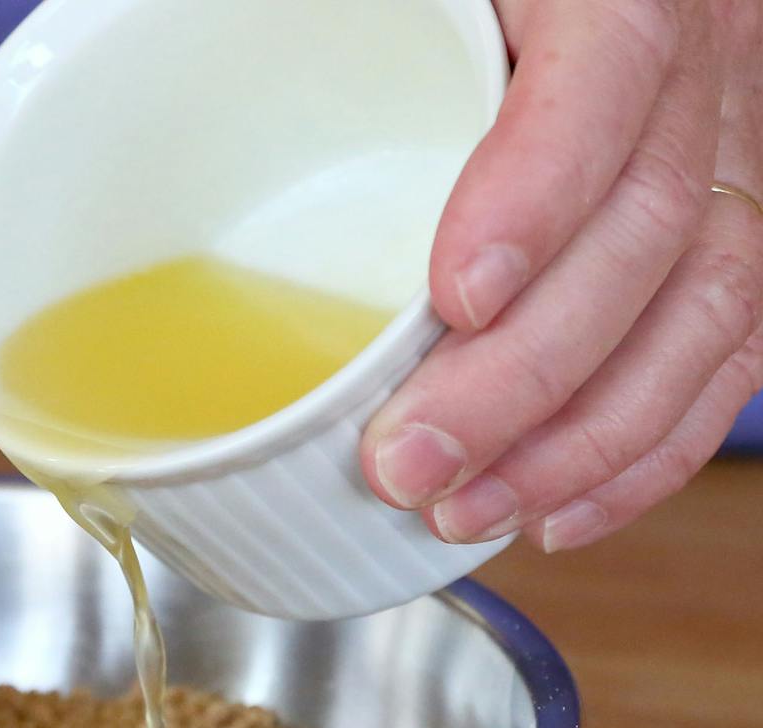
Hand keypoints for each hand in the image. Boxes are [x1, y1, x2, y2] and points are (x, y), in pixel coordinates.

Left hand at [360, 0, 762, 551]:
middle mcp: (694, 72)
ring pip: (701, 313)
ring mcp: (725, 164)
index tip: (455, 299)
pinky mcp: (724, 246)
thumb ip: (328, 38)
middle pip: (644, 230)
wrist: (577, 4)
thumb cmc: (437, 15)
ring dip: (579, 442)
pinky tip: (555, 512)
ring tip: (466, 511)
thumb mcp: (390, 0)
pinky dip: (643, 453)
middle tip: (409, 464)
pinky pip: (725, 357)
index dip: (540, 196)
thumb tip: (183, 76)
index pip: (604, 77)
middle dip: (521, 377)